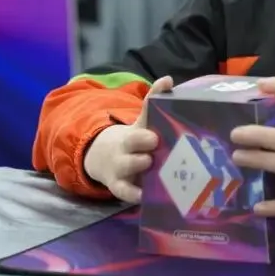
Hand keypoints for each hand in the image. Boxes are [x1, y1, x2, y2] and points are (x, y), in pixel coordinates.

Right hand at [83, 76, 172, 202]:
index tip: (154, 135)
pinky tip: (146, 197)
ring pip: (126, 167)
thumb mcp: (144, 122)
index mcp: (136, 130)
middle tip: (154, 146)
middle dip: (142, 144)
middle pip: (130, 143)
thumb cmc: (137, 140)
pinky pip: (125, 193)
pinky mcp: (120, 187)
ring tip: (149, 166)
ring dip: (137, 167)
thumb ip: (155, 101)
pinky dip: (134, 195)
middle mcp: (127, 147)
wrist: (106, 158)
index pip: (141, 119)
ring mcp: (121, 167)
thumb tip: (167, 79)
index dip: (147, 126)